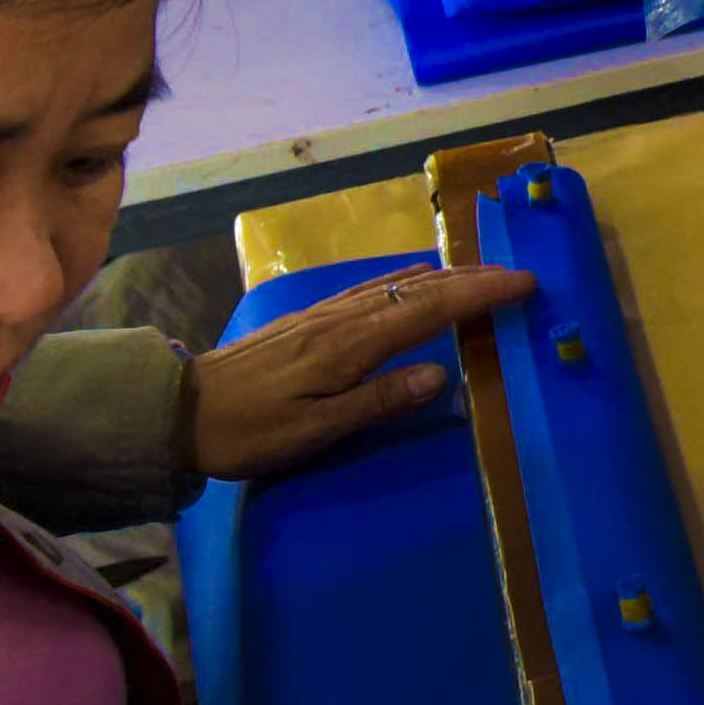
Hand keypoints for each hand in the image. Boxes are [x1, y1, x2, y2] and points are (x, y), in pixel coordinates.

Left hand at [185, 261, 536, 478]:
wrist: (180, 411)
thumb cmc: (249, 431)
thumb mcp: (315, 429)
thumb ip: (378, 401)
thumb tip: (440, 375)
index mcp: (350, 345)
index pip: (428, 310)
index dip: (478, 294)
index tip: (523, 283)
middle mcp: (341, 319)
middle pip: (417, 288)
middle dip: (470, 278)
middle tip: (517, 273)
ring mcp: (322, 315)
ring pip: (394, 284)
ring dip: (443, 277)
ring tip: (480, 273)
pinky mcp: (307, 320)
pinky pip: (371, 290)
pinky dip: (406, 281)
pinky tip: (413, 282)